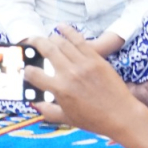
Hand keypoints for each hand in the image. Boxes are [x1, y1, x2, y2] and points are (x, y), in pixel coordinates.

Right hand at [25, 26, 147, 147]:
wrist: (121, 114)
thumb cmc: (94, 120)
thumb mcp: (67, 119)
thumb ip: (48, 110)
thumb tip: (35, 104)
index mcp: (59, 89)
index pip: (34, 74)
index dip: (27, 71)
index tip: (26, 69)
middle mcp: (69, 73)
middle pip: (46, 50)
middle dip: (35, 43)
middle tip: (29, 42)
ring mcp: (83, 64)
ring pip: (62, 42)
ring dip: (50, 37)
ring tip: (45, 38)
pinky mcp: (96, 58)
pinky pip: (79, 40)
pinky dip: (68, 31)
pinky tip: (61, 27)